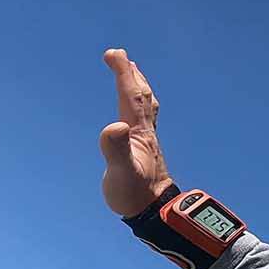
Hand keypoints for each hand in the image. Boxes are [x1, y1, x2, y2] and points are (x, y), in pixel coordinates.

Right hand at [99, 48, 176, 216]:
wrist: (155, 214)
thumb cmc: (134, 196)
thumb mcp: (120, 174)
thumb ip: (115, 149)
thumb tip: (116, 127)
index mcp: (138, 132)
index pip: (130, 95)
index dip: (123, 73)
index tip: (114, 54)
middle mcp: (146, 133)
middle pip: (142, 97)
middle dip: (131, 75)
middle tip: (121, 57)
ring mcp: (148, 142)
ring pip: (146, 107)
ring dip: (138, 87)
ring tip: (133, 75)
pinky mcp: (147, 152)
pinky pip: (144, 120)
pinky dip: (140, 107)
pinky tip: (136, 113)